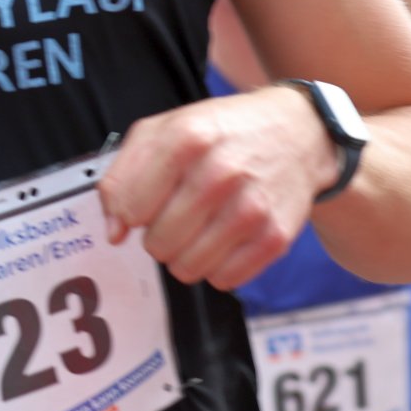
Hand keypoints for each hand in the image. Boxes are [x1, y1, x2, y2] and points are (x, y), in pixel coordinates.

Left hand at [98, 86, 332, 290]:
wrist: (297, 134)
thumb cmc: (222, 133)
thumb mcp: (164, 130)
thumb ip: (123, 175)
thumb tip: (114, 231)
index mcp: (186, 138)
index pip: (131, 207)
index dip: (130, 212)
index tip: (144, 204)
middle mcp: (220, 173)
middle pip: (158, 244)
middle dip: (158, 235)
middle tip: (176, 215)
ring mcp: (251, 207)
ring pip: (187, 268)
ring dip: (185, 255)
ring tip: (200, 227)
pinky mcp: (275, 236)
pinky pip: (224, 280)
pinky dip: (217, 267)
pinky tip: (225, 238)